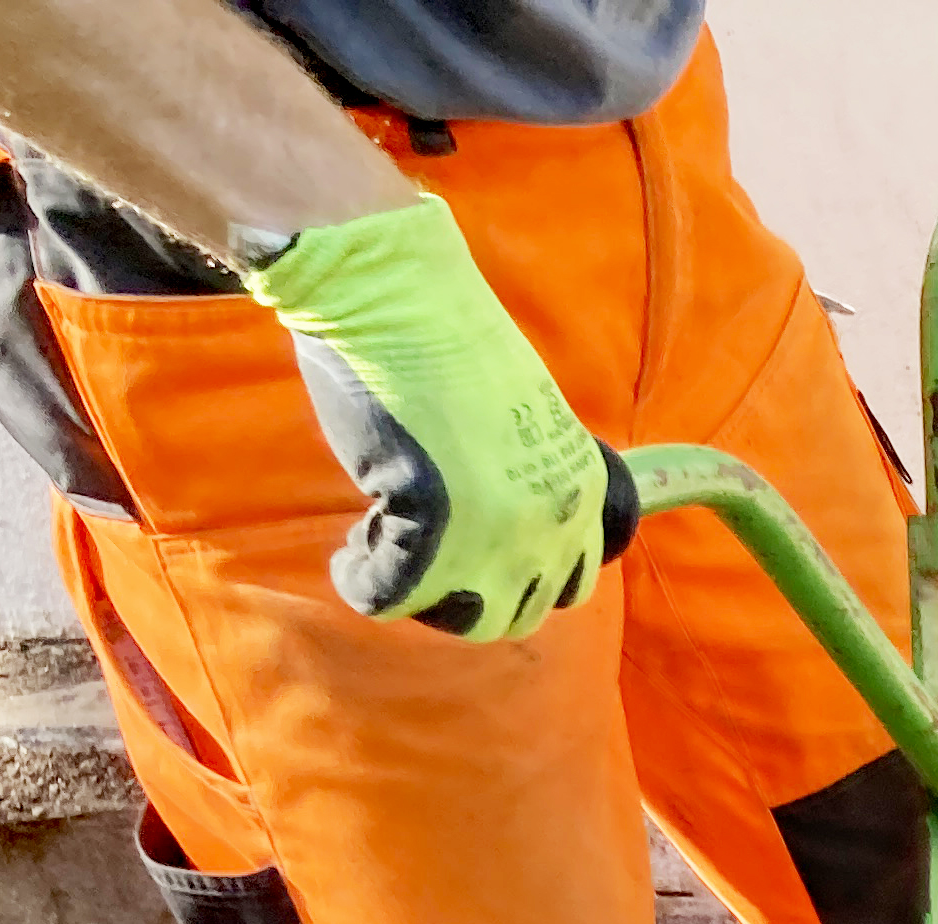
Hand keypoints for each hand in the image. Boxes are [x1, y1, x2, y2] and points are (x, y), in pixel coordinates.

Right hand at [243, 195, 628, 640]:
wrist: (392, 291)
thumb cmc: (442, 338)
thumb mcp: (522, 419)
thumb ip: (526, 479)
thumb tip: (496, 525)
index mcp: (584, 486)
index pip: (574, 577)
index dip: (517, 570)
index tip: (475, 545)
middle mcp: (557, 518)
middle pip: (523, 609)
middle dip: (469, 593)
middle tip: (423, 556)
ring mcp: (500, 531)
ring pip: (470, 618)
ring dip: (424, 598)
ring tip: (388, 552)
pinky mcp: (433, 531)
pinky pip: (394, 597)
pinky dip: (366, 584)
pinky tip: (352, 557)